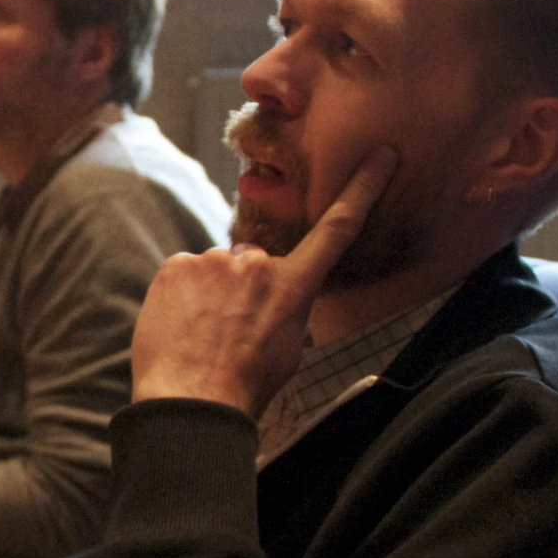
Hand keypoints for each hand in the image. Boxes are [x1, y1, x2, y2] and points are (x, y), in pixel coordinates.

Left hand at [131, 148, 397, 417]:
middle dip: (242, 287)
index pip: (336, 229)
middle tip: (227, 330)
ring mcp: (214, 261)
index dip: (362, 189)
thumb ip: (289, 308)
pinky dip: (181, 297)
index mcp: (293, 286)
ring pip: (214, 272)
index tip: (380, 155)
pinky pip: (183, 275)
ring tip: (201, 335)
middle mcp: (257, 263)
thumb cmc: (245, 386)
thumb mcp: (289, 349)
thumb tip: (278, 297)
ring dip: (209, 294)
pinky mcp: (176, 265)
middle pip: (252, 263)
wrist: (192, 401)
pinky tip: (180, 327)